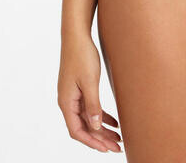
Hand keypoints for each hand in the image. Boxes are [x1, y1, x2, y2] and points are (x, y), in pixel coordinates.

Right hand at [57, 32, 121, 152]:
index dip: (92, 142)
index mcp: (66, 102)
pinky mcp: (80, 88)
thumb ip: (92, 105)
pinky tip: (114, 121)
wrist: (76, 35)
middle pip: (84, 127)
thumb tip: (96, 127)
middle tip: (117, 147)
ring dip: (102, 129)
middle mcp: (68, 102)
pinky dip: (102, 115)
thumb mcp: (90, 81)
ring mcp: (73, 95)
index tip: (106, 149)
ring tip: (118, 137)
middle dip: (100, 139)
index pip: (77, 131)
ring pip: (88, 119)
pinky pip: (90, 108)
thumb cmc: (82, 56)